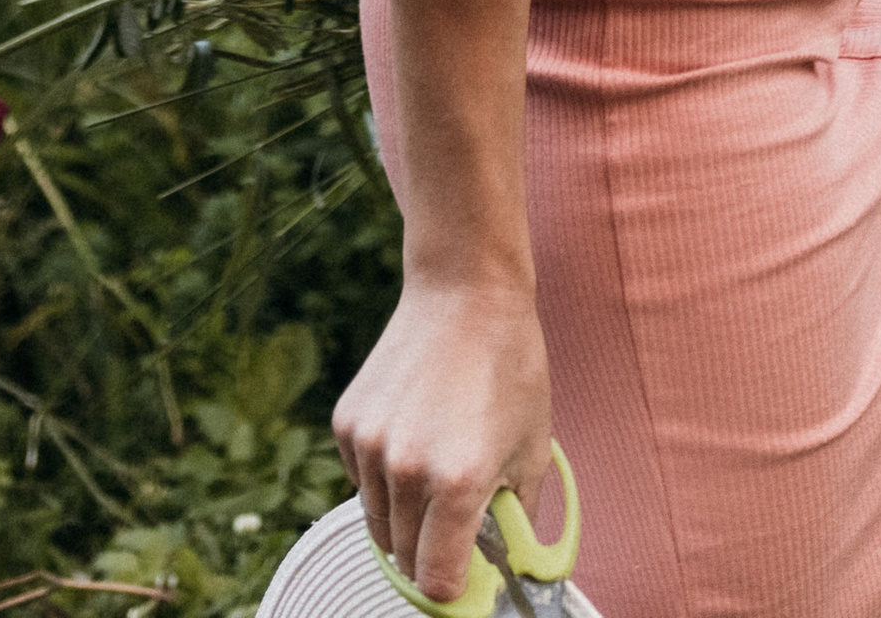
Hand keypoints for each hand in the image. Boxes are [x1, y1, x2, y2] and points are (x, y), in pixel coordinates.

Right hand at [333, 279, 551, 608]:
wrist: (464, 291)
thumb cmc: (509, 367)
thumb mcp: (532, 449)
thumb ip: (518, 520)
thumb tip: (509, 567)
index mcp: (458, 484)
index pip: (437, 582)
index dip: (453, 588)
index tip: (465, 576)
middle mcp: (406, 471)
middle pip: (404, 559)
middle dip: (430, 554)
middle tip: (457, 525)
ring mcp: (371, 445)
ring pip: (377, 523)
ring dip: (404, 517)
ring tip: (437, 469)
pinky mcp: (348, 423)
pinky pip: (360, 481)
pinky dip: (382, 479)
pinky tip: (413, 437)